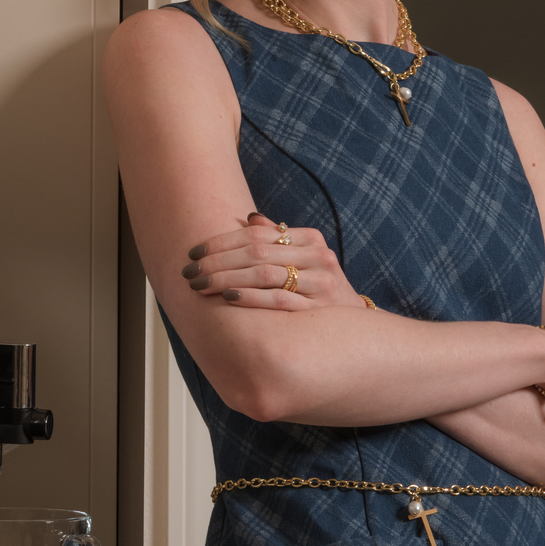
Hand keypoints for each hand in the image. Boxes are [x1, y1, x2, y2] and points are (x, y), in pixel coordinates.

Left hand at [181, 212, 366, 311]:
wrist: (355, 327)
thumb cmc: (319, 290)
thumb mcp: (304, 259)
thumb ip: (279, 238)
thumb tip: (250, 218)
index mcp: (310, 238)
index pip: (257, 234)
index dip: (221, 242)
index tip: (194, 252)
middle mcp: (317, 256)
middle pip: (256, 252)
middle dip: (217, 262)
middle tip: (189, 271)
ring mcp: (319, 282)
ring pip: (264, 274)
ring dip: (226, 279)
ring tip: (200, 285)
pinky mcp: (317, 308)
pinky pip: (277, 300)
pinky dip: (250, 297)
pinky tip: (227, 298)